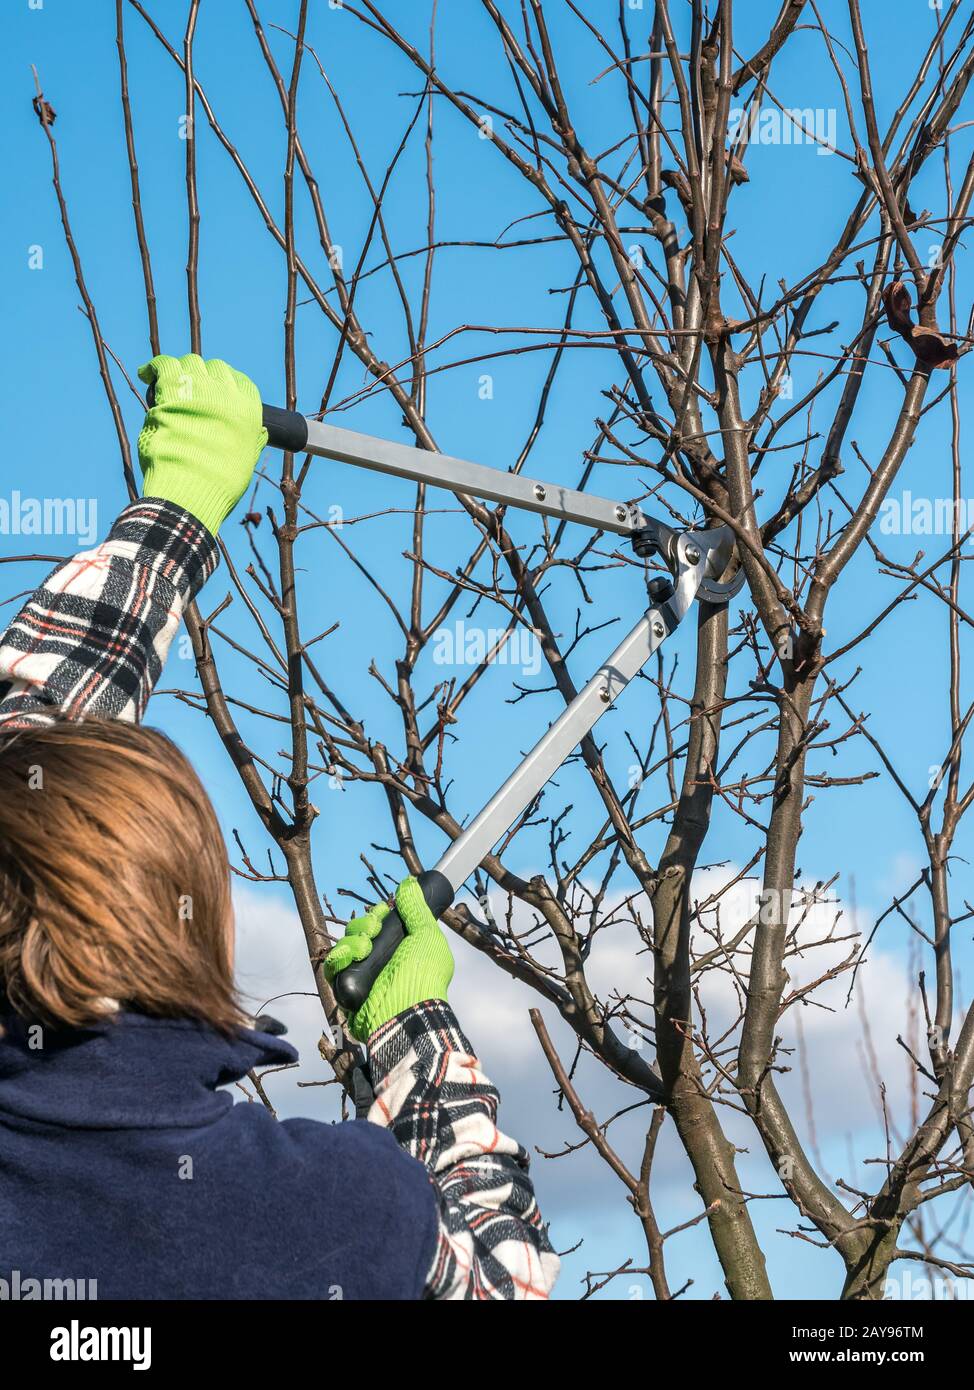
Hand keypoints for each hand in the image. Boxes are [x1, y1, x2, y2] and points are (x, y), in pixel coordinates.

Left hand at [137, 353, 267, 537]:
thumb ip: (251, 441)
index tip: (215, 391)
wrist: (191, 489)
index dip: (226, 384)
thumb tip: (259, 433)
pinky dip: (155, 368)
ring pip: (190, 363)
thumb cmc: (218, 483)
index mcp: (248, 411)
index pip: (240, 382)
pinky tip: (147, 373)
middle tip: (190, 389)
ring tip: (170, 381)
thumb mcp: (246, 461)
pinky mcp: (171, 390)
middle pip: (215, 368)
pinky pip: (163, 366)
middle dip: (203, 375)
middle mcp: (226, 394)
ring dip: (180, 370)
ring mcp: (198, 389)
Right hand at [324, 877, 453, 1041]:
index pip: (377, 925)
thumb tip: (410, 883)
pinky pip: (332, 968)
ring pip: (343, 946)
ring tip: (365, 947)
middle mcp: (379, 961)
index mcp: (397, 948)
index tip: (382, 911)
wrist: (409, 1010)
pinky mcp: (346, 990)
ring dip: (352, 940)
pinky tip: (349, 956)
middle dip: (363, 924)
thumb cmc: (425, 975)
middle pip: (358, 931)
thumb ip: (416, 909)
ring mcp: (362, 976)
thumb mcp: (428, 936)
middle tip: (374, 929)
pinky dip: (337, 958)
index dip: (376, 914)